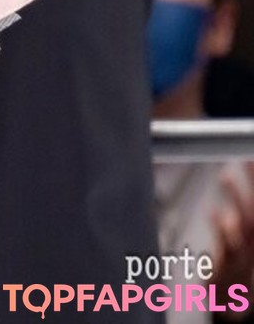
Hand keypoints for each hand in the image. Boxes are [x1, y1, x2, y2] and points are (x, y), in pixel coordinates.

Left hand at [211, 162, 253, 294]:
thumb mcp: (242, 238)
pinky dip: (220, 227)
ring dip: (236, 198)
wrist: (231, 305)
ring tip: (225, 175)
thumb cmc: (234, 264)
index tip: (251, 157)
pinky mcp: (227, 267)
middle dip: (252, 185)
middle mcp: (253, 243)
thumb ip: (239, 211)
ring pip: (243, 224)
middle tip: (246, 161)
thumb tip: (229, 175)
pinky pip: (226, 245)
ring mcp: (243, 255)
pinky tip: (212, 210)